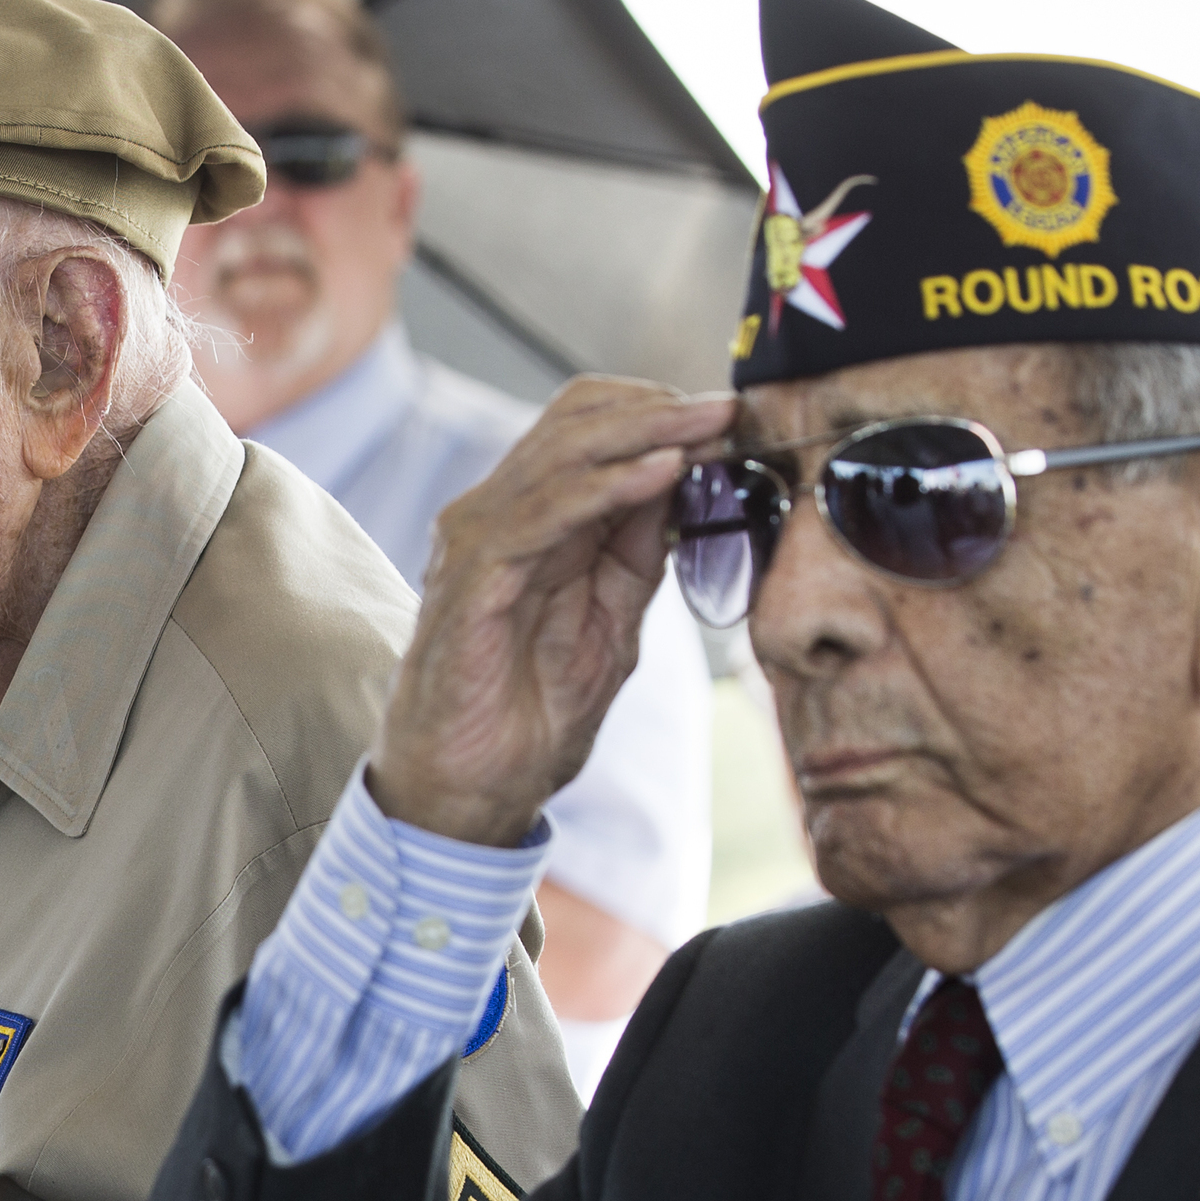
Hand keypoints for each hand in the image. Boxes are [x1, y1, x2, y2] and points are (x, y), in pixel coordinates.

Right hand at [370, 379, 731, 845]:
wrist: (472, 790)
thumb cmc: (529, 716)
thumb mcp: (611, 623)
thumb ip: (636, 555)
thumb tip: (682, 485)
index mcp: (527, 521)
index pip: (586, 427)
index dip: (658, 415)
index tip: (728, 423)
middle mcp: (494, 515)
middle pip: (575, 422)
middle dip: (661, 410)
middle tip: (726, 410)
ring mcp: (477, 541)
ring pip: (562, 452)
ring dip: (645, 434)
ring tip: (707, 429)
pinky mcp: (471, 577)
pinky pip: (544, 511)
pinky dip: (608, 486)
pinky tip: (662, 474)